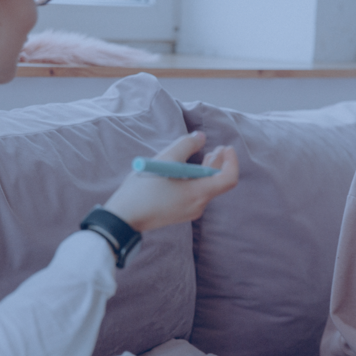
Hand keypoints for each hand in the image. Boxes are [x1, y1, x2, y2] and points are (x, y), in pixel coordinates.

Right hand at [102, 131, 238, 232]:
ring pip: (206, 188)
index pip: (229, 179)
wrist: (123, 218)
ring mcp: (189, 211)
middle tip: (219, 147)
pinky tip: (189, 170)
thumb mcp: (165, 159)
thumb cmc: (143, 189)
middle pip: (217, 183)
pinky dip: (197, 180)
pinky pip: (196, 194)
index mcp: (198, 194)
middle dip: (219, 163)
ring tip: (208, 155)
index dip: (232, 161)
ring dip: (208, 171)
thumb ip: (186, 145)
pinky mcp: (179, 213)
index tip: (226, 147)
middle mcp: (198, 205)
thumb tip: (200, 137)